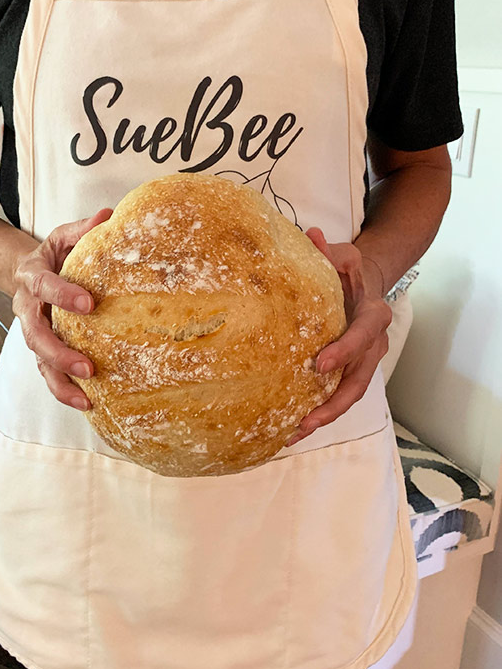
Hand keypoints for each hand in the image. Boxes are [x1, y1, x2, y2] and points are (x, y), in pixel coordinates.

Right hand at [11, 209, 112, 410]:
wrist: (26, 272)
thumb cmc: (53, 255)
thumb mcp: (64, 237)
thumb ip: (83, 229)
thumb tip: (108, 216)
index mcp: (32, 275)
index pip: (43, 285)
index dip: (62, 295)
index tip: (89, 304)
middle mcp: (27, 307)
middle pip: (34, 335)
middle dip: (59, 352)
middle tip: (87, 366)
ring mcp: (32, 331)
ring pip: (39, 360)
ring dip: (60, 379)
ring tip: (87, 395)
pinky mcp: (41, 349)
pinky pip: (47, 372)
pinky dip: (63, 390)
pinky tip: (86, 403)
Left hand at [285, 227, 391, 445]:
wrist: (365, 285)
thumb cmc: (350, 270)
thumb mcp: (342, 255)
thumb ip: (326, 250)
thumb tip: (310, 235)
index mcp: (373, 315)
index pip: (362, 336)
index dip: (344, 351)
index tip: (318, 364)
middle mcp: (374, 344)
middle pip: (360, 380)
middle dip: (334, 403)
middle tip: (306, 420)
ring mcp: (365, 362)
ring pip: (350, 395)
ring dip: (325, 416)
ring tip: (295, 432)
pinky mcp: (351, 371)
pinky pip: (339, 395)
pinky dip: (320, 412)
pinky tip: (294, 427)